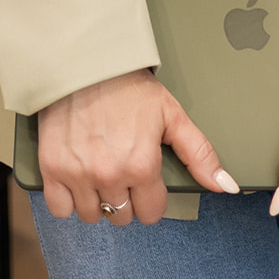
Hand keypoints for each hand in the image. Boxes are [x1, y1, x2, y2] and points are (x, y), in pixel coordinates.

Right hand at [36, 69, 239, 224]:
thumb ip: (200, 154)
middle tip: (123, 169)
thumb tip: (227, 186)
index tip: (146, 178)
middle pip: (122, 217)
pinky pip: (61, 208)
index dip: (151, 196)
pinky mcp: (52, 168)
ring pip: (93, 216)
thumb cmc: (128, 85)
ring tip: (101, 171)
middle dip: (126, 198)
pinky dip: (68, 199)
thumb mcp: (172, 114)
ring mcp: (78, 174)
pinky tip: (78, 177)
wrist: (85, 62)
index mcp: (142, 165)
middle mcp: (110, 175)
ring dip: (98, 200)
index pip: (151, 213)